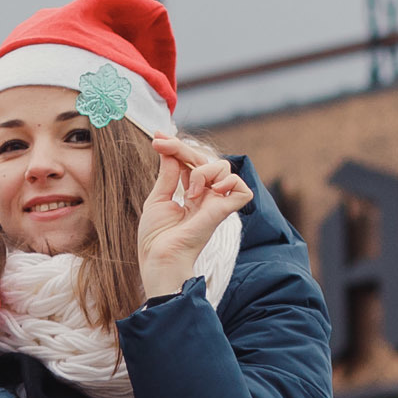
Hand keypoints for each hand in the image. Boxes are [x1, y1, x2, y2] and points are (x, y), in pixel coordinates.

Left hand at [137, 136, 250, 301]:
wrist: (158, 259)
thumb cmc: (155, 238)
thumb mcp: (157, 199)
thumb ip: (167, 175)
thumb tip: (168, 151)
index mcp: (190, 194)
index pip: (189, 162)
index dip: (176, 147)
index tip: (157, 137)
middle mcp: (205, 197)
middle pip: (205, 159)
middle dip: (182, 148)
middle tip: (160, 144)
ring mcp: (216, 204)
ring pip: (224, 168)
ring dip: (202, 169)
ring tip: (187, 191)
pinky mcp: (224, 213)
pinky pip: (242, 189)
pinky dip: (229, 183)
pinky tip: (209, 191)